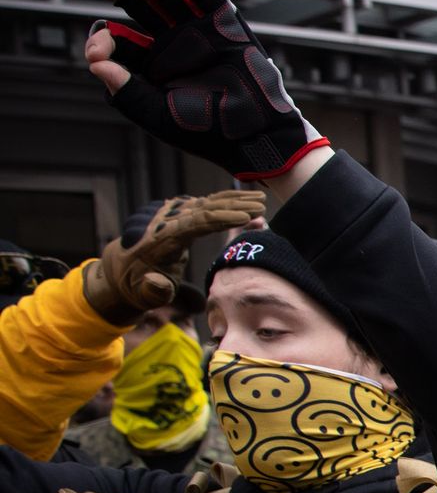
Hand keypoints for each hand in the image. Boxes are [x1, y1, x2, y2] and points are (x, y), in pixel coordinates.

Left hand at [63, 0, 328, 181]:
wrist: (257, 135)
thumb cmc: (210, 131)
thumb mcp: (156, 115)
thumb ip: (124, 90)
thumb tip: (96, 62)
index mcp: (152, 63)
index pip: (116, 38)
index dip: (99, 39)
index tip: (96, 53)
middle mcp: (170, 40)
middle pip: (131, 0)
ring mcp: (196, 28)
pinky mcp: (223, 24)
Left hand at [84, 189, 265, 322]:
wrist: (119, 269)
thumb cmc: (135, 285)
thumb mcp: (142, 295)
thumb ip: (153, 291)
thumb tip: (158, 283)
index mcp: (162, 237)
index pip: (196, 222)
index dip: (223, 218)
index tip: (246, 217)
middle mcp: (166, 220)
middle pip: (206, 206)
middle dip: (236, 205)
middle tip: (262, 205)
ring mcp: (171, 214)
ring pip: (207, 201)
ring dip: (234, 199)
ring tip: (260, 198)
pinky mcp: (176, 214)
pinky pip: (204, 203)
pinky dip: (226, 201)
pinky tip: (244, 199)